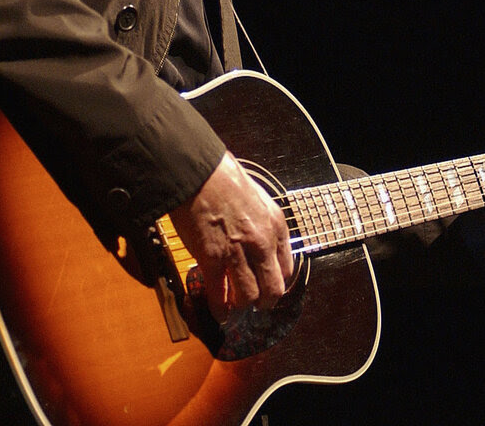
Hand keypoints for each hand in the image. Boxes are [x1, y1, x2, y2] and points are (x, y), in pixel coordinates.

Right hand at [168, 151, 292, 320]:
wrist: (197, 171)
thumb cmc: (223, 177)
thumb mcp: (256, 196)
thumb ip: (260, 220)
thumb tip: (256, 237)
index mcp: (275, 224)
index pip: (287, 268)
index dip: (277, 280)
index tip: (268, 284)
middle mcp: (262, 242)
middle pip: (273, 289)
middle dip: (265, 301)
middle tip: (257, 304)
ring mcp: (238, 253)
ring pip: (249, 297)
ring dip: (242, 305)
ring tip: (236, 307)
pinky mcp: (212, 259)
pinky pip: (220, 296)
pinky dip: (220, 309)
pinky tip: (220, 313)